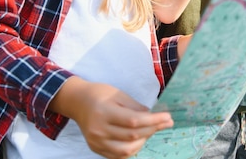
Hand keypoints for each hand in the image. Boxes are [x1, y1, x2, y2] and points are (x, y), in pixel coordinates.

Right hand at [50, 77, 172, 158]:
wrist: (78, 102)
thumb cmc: (99, 94)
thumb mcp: (118, 94)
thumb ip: (135, 107)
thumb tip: (152, 116)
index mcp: (104, 112)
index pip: (134, 121)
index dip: (153, 120)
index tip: (167, 117)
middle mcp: (99, 130)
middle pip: (132, 136)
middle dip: (153, 129)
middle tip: (166, 122)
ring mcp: (96, 142)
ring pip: (126, 150)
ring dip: (144, 141)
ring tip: (151, 130)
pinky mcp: (96, 149)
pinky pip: (118, 155)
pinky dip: (132, 149)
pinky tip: (140, 139)